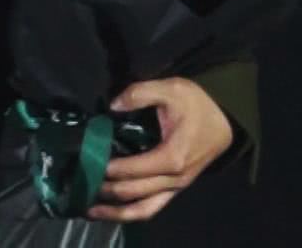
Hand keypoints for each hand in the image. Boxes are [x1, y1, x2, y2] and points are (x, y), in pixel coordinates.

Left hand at [89, 77, 234, 221]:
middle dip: (103, 188)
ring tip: (87, 209)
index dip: (106, 168)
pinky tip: (111, 211)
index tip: (83, 161)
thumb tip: (113, 105)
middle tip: (77, 180)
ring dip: (114, 211)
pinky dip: (130, 213)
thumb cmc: (198, 104)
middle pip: (131, 191)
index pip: (131, 169)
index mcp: (172, 157)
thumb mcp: (171, 88)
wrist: (225, 119)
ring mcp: (175, 188)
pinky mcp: (174, 190)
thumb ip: (140, 94)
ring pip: (142, 209)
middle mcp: (174, 179)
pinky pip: (151, 208)